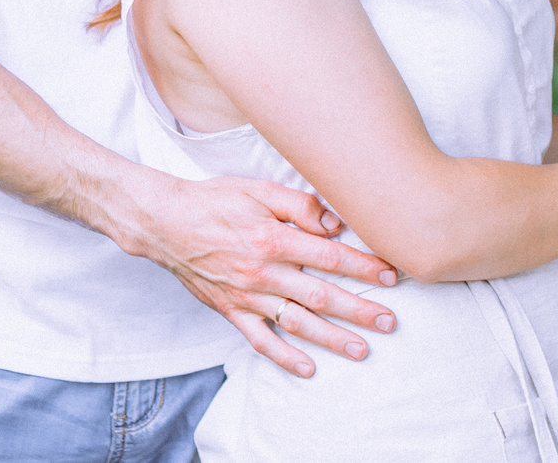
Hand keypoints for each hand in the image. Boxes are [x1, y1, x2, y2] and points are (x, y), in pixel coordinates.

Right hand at [123, 173, 399, 376]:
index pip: (329, 256)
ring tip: (362, 350)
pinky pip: (261, 341)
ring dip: (332, 338)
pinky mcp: (232, 312)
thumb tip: (335, 222)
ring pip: (297, 322)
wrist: (165, 223)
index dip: (363, 266)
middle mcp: (264, 273)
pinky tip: (309, 369)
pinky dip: (285, 357)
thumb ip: (299, 205)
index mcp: (274, 239)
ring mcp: (247, 296)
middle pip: (321, 295)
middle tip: (389, 321)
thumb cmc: (215, 201)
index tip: (391, 276)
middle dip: (359, 309)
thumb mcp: (258, 189)